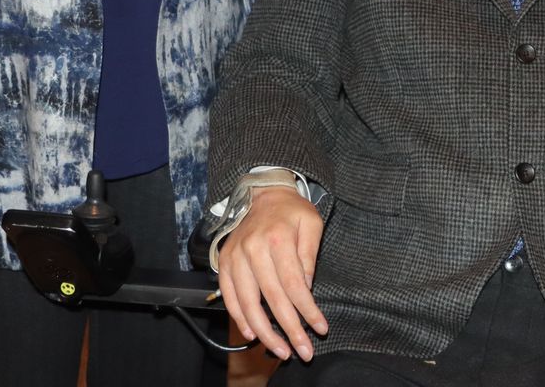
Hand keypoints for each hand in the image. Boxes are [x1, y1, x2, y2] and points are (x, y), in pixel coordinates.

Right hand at [216, 186, 327, 362]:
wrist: (262, 193)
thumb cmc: (291, 211)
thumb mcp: (311, 224)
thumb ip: (309, 257)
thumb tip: (306, 291)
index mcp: (278, 238)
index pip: (294, 284)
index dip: (307, 310)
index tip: (320, 328)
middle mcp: (253, 249)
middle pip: (272, 299)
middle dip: (289, 329)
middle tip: (303, 350)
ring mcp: (235, 257)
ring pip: (247, 304)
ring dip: (264, 332)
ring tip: (280, 350)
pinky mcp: (224, 262)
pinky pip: (229, 296)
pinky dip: (239, 318)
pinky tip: (252, 334)